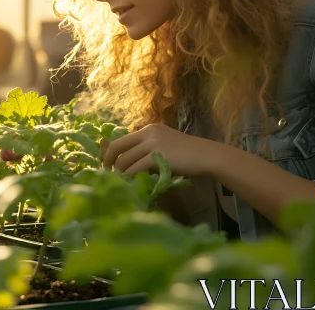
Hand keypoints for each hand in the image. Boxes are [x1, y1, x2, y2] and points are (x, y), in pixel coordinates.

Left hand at [100, 123, 219, 176]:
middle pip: (117, 147)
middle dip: (108, 162)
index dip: (110, 153)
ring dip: (120, 174)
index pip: (121, 140)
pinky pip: (136, 169)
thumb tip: (129, 165)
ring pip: (125, 160)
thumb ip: (148, 150)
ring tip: (120, 183)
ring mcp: (152, 144)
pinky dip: (130, 178)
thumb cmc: (188, 155)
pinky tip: (131, 184)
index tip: (107, 165)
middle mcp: (148, 133)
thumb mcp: (165, 146)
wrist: (207, 156)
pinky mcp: (157, 156)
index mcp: (148, 129)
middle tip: (107, 175)